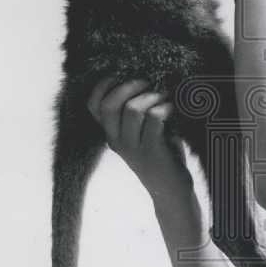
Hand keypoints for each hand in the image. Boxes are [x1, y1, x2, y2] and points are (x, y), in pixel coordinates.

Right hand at [87, 77, 192, 201]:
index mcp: (111, 135)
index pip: (93, 106)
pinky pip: (154, 117)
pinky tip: (172, 108)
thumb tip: (146, 80)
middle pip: (109, 105)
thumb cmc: (161, 155)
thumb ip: (138, 113)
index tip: (120, 74)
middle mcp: (117, 141)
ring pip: (132, 108)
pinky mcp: (152, 150)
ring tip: (164, 96)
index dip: (102, 86)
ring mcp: (133, 147)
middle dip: (128, 86)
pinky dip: (164, 106)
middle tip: (147, 83)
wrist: (171, 191)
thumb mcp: (143, 134)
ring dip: (151, 96)